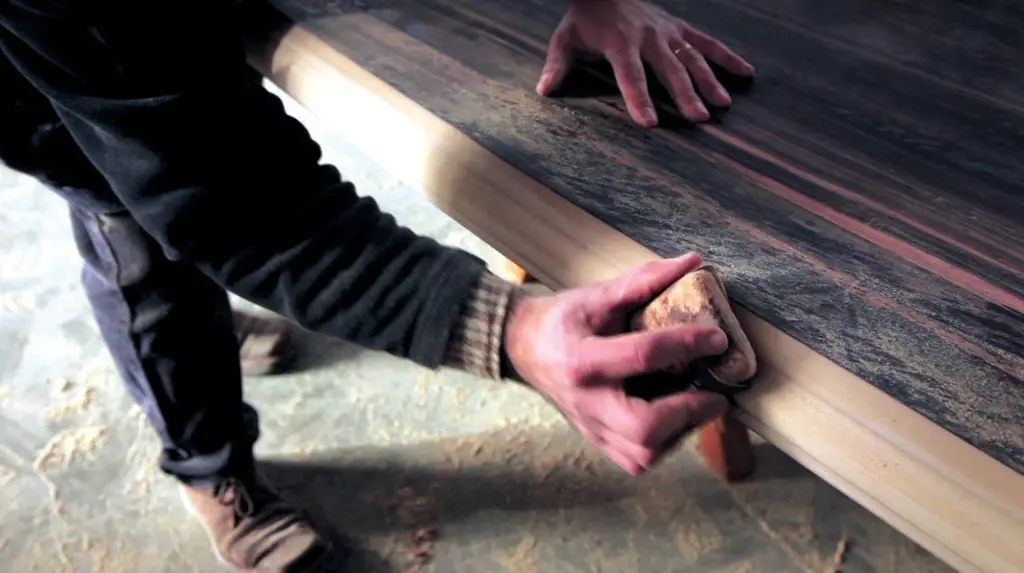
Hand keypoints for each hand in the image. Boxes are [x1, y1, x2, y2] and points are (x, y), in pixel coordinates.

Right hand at [503, 252, 729, 474]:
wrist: (521, 347)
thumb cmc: (562, 319)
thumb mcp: (596, 295)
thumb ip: (643, 280)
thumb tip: (692, 261)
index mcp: (582, 360)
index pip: (642, 356)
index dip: (686, 344)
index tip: (717, 338)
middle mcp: (586, 402)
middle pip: (643, 429)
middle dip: (689, 411)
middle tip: (715, 393)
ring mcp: (590, 427)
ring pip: (643, 453)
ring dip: (681, 431)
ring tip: (698, 404)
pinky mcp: (595, 440)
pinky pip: (636, 459)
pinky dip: (664, 443)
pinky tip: (675, 418)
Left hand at [537, 0, 754, 125]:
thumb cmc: (586, 18)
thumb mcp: (566, 39)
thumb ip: (557, 65)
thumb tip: (544, 90)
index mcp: (620, 43)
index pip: (631, 75)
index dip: (640, 99)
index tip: (651, 121)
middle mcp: (649, 37)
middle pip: (669, 69)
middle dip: (685, 94)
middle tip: (699, 118)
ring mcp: (668, 32)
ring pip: (692, 57)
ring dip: (708, 81)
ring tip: (722, 105)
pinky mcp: (680, 28)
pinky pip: (707, 42)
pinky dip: (727, 57)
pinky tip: (746, 73)